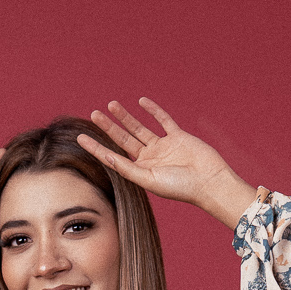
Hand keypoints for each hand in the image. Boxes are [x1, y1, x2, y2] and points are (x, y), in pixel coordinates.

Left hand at [78, 99, 257, 227]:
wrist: (209, 182)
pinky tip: (141, 102)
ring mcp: (163, 147)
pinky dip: (153, 110)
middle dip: (108, 127)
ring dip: (126, 117)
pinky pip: (163, 120)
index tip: (81, 137)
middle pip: (124, 139)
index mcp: (140, 172)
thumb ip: (128, 168)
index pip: (113, 156)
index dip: (96, 147)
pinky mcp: (177, 136)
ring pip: (139, 128)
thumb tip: (105, 157)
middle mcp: (149, 159)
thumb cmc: (180, 187)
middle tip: (94, 114)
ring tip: (111, 105)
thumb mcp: (149, 180)